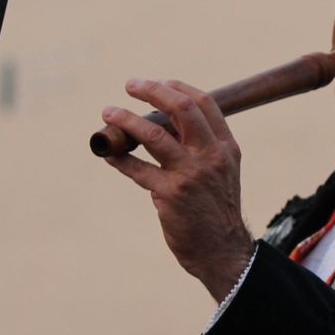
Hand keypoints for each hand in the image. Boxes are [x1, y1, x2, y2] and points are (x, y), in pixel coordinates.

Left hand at [100, 78, 255, 300]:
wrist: (222, 251)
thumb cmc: (215, 211)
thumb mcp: (220, 173)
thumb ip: (198, 148)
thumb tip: (161, 123)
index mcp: (226, 147)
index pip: (204, 103)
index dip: (176, 87)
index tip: (156, 83)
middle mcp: (211, 156)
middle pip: (180, 108)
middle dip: (152, 91)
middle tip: (130, 85)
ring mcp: (191, 173)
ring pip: (153, 133)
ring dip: (125, 119)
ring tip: (107, 113)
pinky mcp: (170, 194)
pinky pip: (137, 169)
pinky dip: (119, 158)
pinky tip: (108, 153)